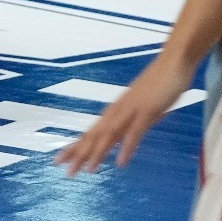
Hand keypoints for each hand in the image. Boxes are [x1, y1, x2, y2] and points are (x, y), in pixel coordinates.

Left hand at [54, 53, 195, 175]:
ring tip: (87, 170)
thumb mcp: (144, 108)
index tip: (61, 160)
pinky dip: (127, 147)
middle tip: (65, 170)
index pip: (91, 132)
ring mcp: (130, 110)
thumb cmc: (159, 83)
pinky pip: (134, 132)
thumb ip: (136, 121)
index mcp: (115, 111)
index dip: (76, 146)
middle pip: (94, 135)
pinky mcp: (146, 111)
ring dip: (98, 153)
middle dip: (79, 153)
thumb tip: (129, 134)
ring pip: (109, 135)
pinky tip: (120, 162)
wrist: (172, 62)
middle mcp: (117, 111)